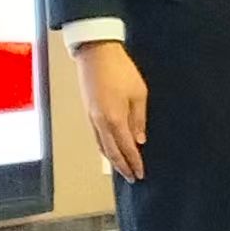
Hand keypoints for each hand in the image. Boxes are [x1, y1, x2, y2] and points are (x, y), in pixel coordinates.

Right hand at [75, 41, 147, 182]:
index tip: (141, 173)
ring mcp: (92, 117)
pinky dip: (104, 148)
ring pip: (102, 146)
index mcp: (115, 118)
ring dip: (112, 160)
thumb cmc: (121, 70)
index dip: (134, 162)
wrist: (96, 53)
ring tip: (122, 168)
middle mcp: (100, 122)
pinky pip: (96, 137)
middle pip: (111, 152)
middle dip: (122, 166)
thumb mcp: (139, 93)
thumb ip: (139, 119)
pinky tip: (109, 150)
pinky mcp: (88, 111)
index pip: (126, 148)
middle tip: (132, 177)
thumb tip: (139, 140)